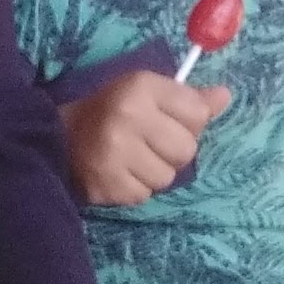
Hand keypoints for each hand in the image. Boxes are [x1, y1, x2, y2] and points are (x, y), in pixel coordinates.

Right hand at [62, 72, 230, 207]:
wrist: (58, 136)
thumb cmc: (111, 110)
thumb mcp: (148, 92)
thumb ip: (188, 97)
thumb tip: (226, 96)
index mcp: (141, 87)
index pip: (197, 113)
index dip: (188, 122)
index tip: (168, 121)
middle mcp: (129, 117)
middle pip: (186, 150)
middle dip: (173, 151)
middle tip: (149, 143)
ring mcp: (116, 153)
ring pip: (167, 178)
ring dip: (154, 172)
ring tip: (132, 159)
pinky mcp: (108, 184)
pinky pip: (144, 196)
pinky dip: (136, 188)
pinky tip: (119, 173)